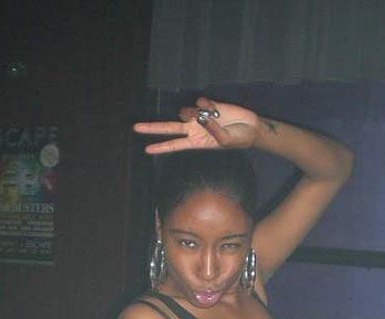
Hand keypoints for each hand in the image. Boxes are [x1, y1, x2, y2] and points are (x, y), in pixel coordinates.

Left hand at [133, 97, 260, 154]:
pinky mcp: (207, 104)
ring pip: (186, 111)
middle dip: (152, 128)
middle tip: (135, 128)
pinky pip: (200, 102)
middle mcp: (193, 129)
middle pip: (168, 127)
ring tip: (213, 118)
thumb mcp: (223, 141)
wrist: (249, 127)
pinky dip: (208, 106)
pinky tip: (217, 110)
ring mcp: (198, 116)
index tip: (147, 150)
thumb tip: (201, 117)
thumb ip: (210, 130)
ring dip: (196, 114)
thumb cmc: (236, 139)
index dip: (161, 147)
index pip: (174, 145)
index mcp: (195, 142)